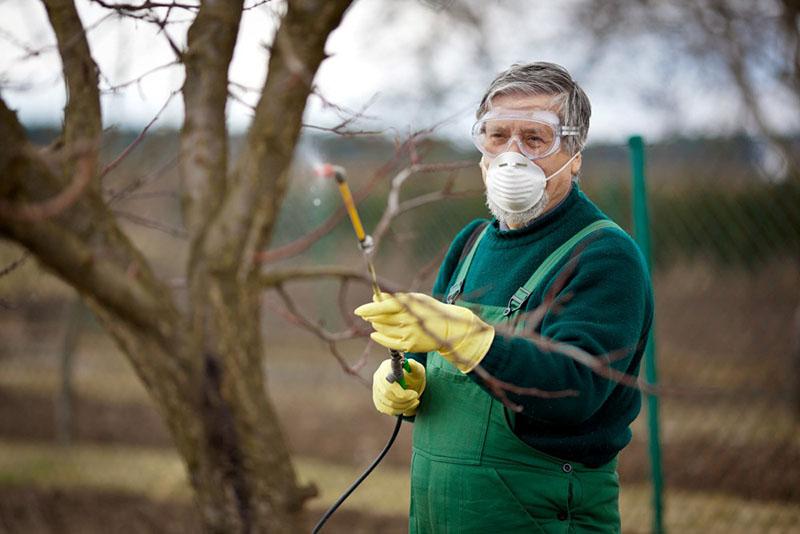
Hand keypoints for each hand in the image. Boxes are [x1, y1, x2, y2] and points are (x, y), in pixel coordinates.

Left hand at [355, 292, 494, 372]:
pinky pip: (388, 342)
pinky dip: (379, 337)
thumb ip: (395, 299)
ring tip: (377, 322)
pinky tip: (375, 334)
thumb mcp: (414, 299)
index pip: (384, 307)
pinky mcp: (409, 345)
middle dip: (372, 317)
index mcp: (409, 306)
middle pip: (381, 319)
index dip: (369, 309)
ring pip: (383, 330)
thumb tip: (375, 297)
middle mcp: (408, 320)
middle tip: (368, 315)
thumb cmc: (429, 310)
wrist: (447, 328)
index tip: (358, 311)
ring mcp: (409, 334)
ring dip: (377, 325)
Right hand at [372, 358, 425, 415]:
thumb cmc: (413, 373)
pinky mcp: (377, 398)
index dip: (402, 394)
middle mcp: (378, 378)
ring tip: (414, 402)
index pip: (390, 386)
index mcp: (386, 368)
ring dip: (403, 407)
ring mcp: (376, 389)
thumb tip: (410, 363)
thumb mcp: (416, 369)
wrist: (409, 379)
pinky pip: (385, 409)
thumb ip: (414, 366)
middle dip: (404, 401)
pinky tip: (407, 406)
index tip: (415, 395)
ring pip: (387, 404)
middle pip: (387, 396)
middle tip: (416, 399)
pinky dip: (398, 410)